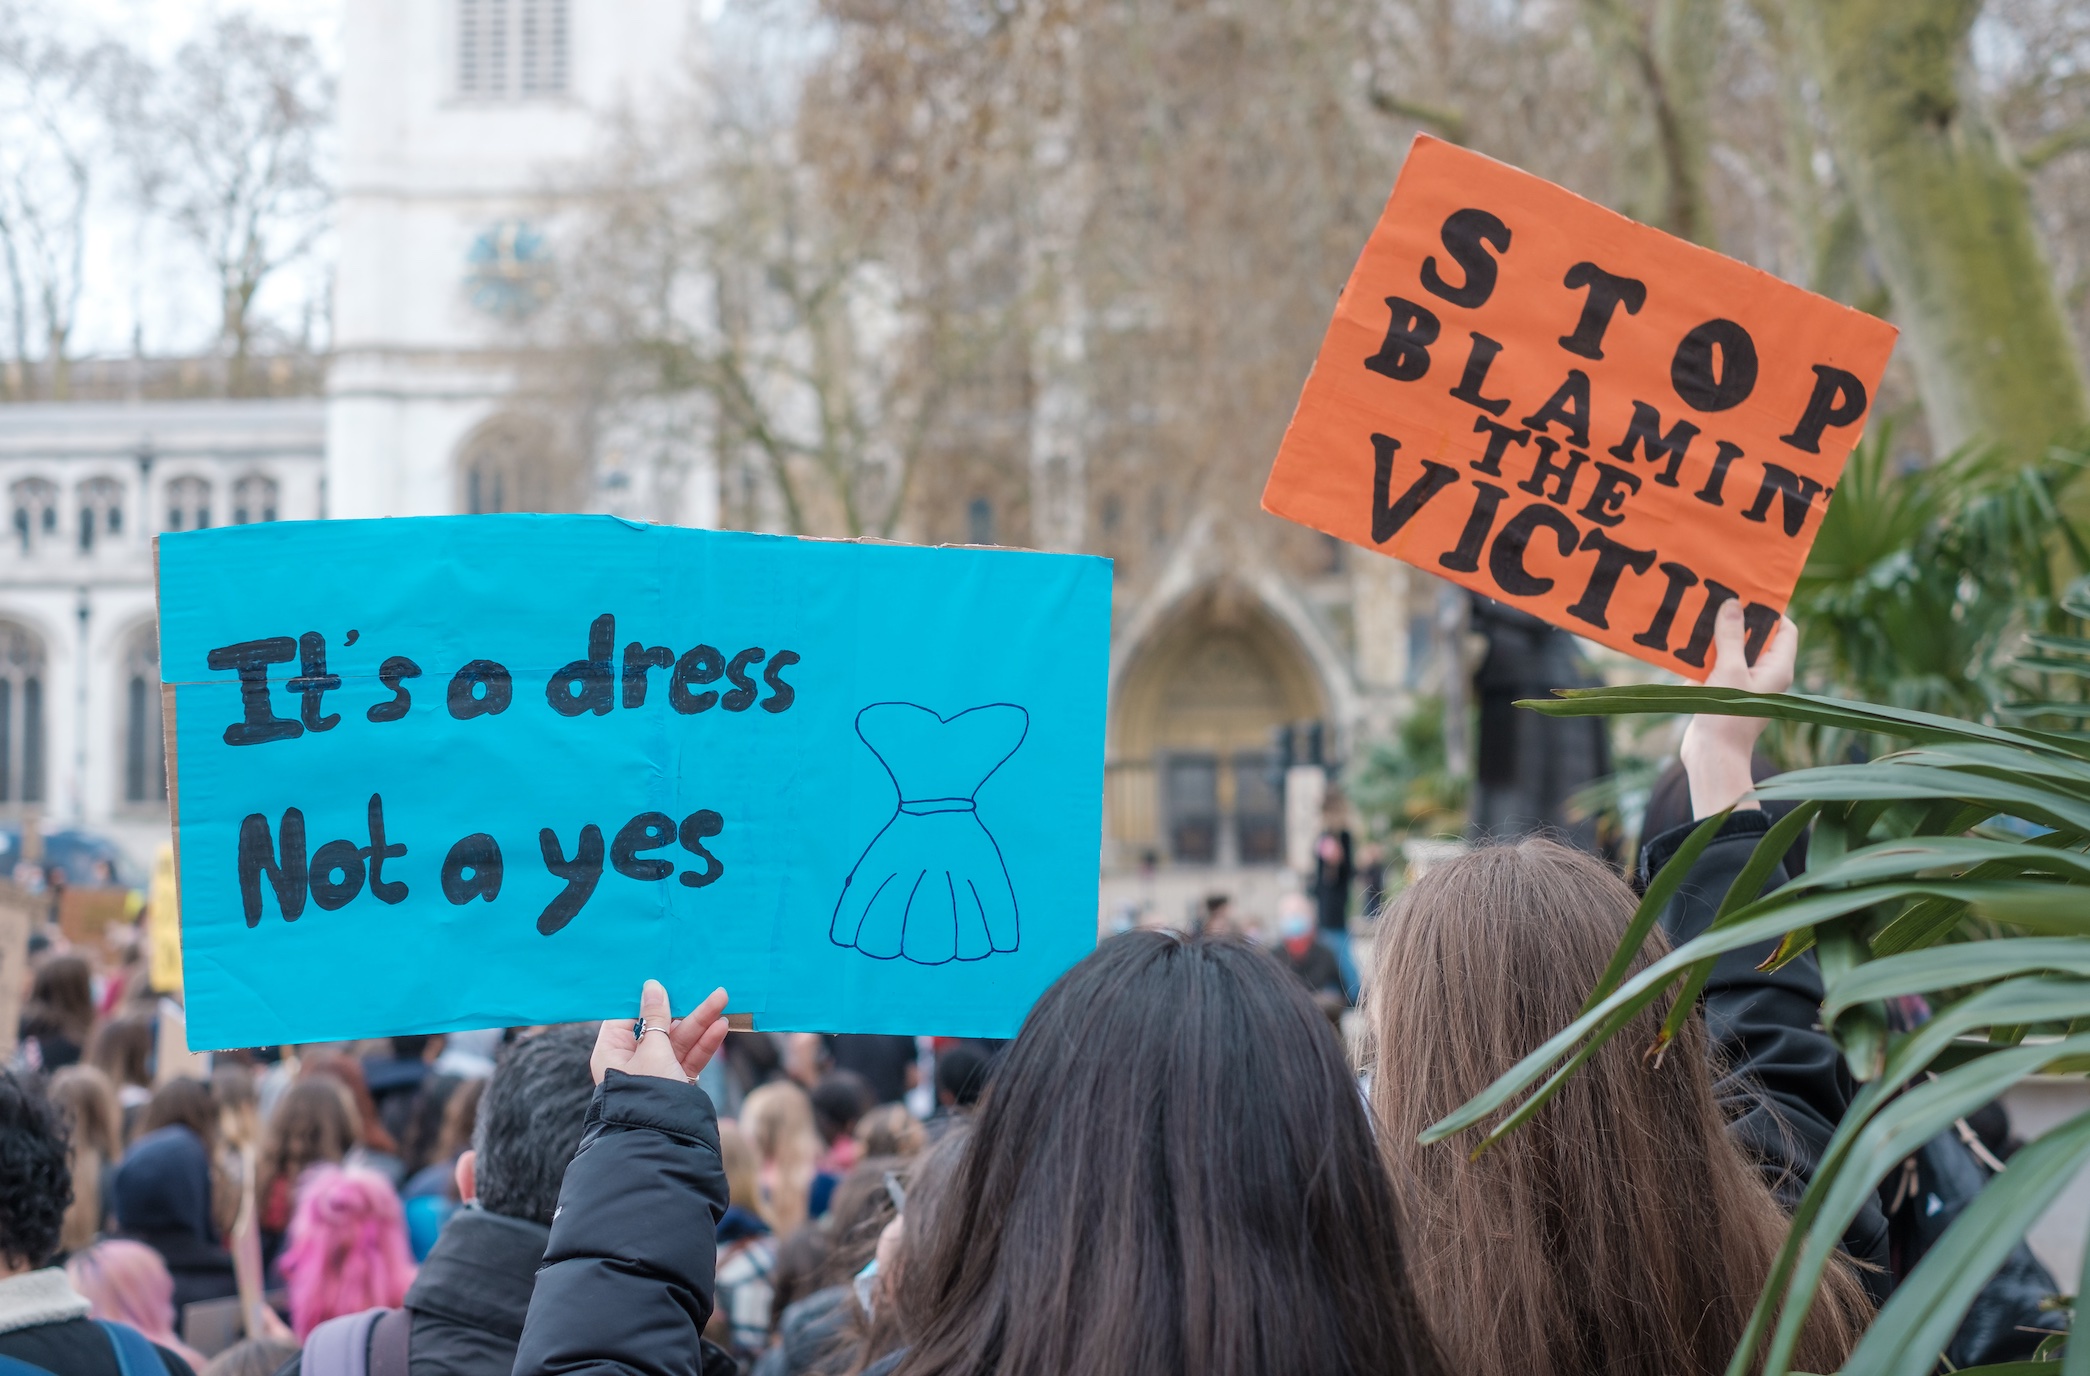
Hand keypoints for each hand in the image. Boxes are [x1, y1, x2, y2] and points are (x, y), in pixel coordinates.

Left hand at [591, 980, 730, 1084]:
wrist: (661, 1139)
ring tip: (723, 1001)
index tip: (666, 976)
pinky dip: (704, 1043)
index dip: (648, 996)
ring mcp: (656, 1070)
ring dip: (701, 1022)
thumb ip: (657, 1016)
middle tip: (709, 988)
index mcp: (612, 1049)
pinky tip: (721, 1027)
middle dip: (686, 1008)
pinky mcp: (675, 1081)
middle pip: (660, 1025)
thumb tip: (652, 986)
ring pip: (679, 1040)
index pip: (629, 1014)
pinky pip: (689, 1057)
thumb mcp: (652, 1048)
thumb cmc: (647, 1090)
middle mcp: (632, 1058)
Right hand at [1679, 602, 1796, 817]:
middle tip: (1716, 599)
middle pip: (1756, 637)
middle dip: (1736, 619)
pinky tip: (1683, 645)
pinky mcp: (1724, 694)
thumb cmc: (1727, 716)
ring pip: (1733, 651)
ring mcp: (1744, 685)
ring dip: (1715, 637)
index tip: (1746, 594)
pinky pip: (1717, 667)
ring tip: (1696, 617)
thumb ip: (1730, 636)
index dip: (1769, 610)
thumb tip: (1733, 604)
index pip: (1785, 628)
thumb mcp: (1729, 670)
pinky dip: (1703, 656)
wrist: (1710, 758)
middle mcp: (1765, 674)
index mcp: (1778, 668)